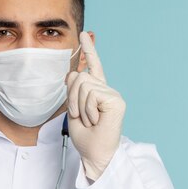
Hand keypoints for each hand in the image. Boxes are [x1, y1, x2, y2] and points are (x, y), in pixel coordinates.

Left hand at [66, 32, 125, 180]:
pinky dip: (87, 110)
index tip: (84, 34)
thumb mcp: (73, 109)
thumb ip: (73, 90)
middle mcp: (106, 90)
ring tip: (89, 120)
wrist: (94, 154)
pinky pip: (91, 94)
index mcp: (96, 91)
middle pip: (79, 76)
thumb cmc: (85, 137)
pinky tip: (96, 120)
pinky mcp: (116, 100)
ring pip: (83, 84)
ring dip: (79, 106)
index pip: (92, 66)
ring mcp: (113, 94)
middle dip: (72, 97)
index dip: (89, 50)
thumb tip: (72, 72)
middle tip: (80, 116)